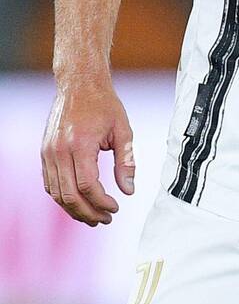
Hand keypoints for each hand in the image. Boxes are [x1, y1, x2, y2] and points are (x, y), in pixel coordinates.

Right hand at [41, 79, 134, 225]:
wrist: (79, 83)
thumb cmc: (104, 105)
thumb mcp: (123, 130)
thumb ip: (126, 162)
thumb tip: (128, 191)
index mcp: (80, 144)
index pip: (87, 186)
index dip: (102, 203)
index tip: (116, 208)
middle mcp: (59, 151)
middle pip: (69, 195)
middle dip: (88, 213)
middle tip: (105, 220)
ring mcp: (48, 152)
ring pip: (56, 193)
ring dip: (74, 209)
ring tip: (94, 216)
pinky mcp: (44, 153)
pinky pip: (50, 183)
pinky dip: (63, 197)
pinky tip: (79, 201)